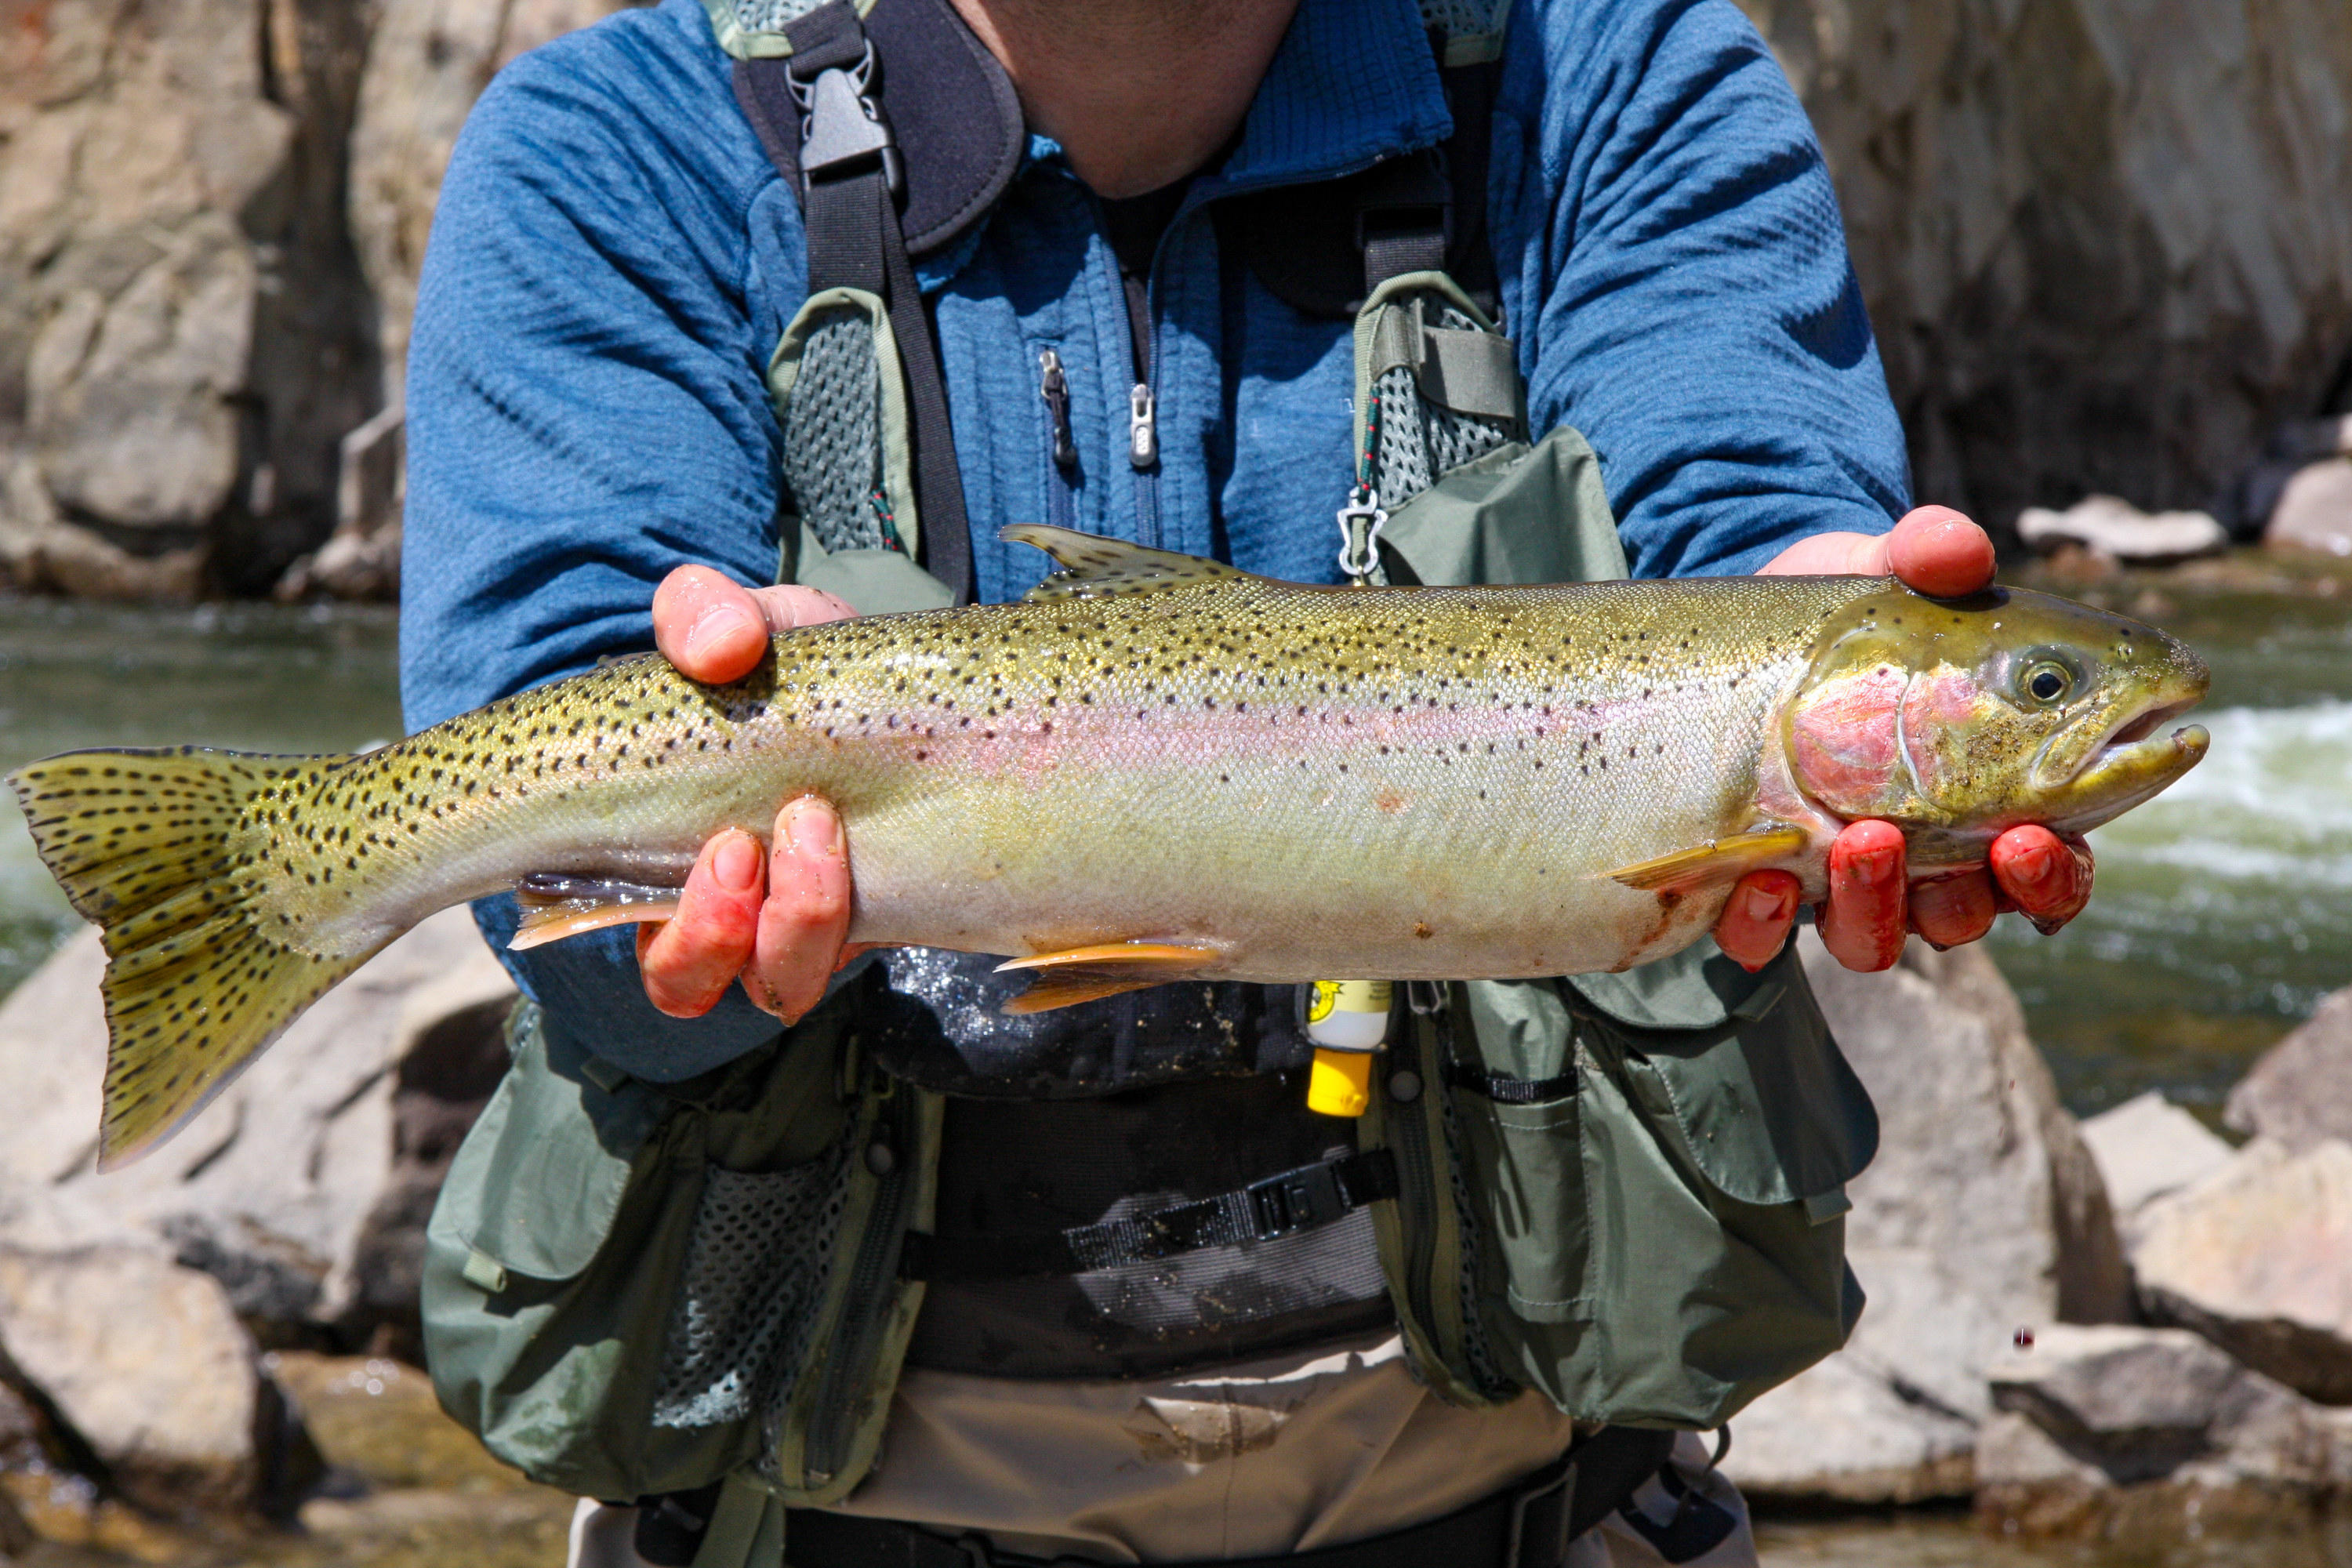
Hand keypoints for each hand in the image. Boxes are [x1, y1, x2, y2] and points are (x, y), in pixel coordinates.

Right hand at [634, 568, 863, 1021]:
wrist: (879, 677)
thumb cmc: (783, 665)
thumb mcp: (741, 624)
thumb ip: (705, 616)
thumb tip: (719, 646)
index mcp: (652, 846)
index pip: (599, 919)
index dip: (615, 912)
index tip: (677, 842)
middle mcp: (712, 904)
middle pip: (682, 982)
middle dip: (709, 932)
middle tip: (742, 844)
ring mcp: (790, 920)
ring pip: (773, 988)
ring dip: (791, 926)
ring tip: (815, 826)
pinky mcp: (862, 922)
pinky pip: (844, 961)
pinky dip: (849, 923)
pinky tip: (864, 848)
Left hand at [1712, 507, 2094, 972]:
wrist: (1743, 636)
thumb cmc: (1845, 613)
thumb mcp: (1885, 571)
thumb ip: (1928, 552)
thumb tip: (1959, 545)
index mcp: (1990, 797)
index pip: (2052, 863)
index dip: (2057, 871)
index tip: (2039, 834)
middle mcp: (1924, 853)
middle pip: (1980, 914)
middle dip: (1993, 894)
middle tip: (1996, 848)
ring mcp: (1836, 875)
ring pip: (1877, 937)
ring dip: (1879, 903)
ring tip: (1863, 840)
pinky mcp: (1755, 881)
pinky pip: (1762, 937)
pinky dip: (1765, 922)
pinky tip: (1763, 878)